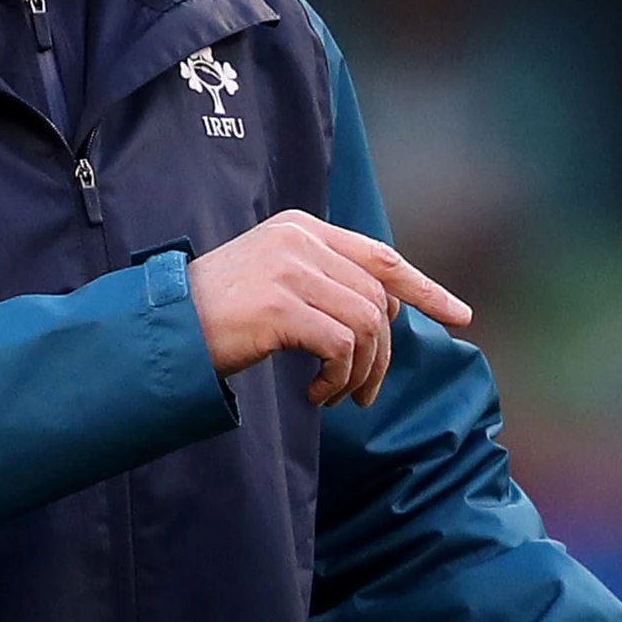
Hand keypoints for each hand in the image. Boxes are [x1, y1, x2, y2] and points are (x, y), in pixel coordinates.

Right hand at [183, 211, 470, 402]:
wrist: (163, 327)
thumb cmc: (217, 314)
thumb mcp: (275, 279)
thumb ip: (324, 280)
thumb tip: (388, 311)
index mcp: (302, 228)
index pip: (381, 256)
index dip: (426, 288)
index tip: (458, 315)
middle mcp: (300, 241)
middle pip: (379, 301)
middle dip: (382, 355)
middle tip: (362, 392)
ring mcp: (291, 270)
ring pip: (368, 326)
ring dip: (360, 372)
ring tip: (336, 394)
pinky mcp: (282, 305)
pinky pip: (342, 346)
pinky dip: (338, 378)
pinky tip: (316, 392)